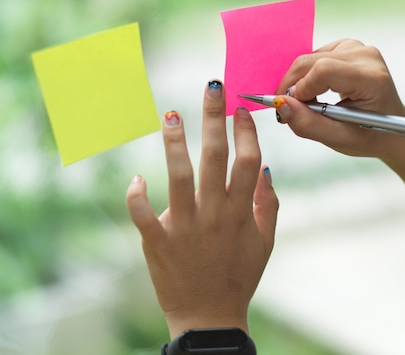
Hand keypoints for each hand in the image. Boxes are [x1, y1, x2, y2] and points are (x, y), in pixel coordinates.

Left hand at [125, 80, 278, 337]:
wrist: (210, 317)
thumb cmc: (241, 276)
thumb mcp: (266, 241)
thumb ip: (268, 203)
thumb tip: (266, 167)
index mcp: (241, 211)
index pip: (247, 160)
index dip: (246, 131)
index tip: (241, 108)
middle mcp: (215, 213)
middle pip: (215, 157)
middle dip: (213, 118)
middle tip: (211, 87)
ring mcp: (186, 227)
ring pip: (178, 176)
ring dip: (174, 143)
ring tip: (170, 115)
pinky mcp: (159, 242)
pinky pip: (143, 213)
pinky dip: (136, 195)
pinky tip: (136, 178)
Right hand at [275, 39, 404, 216]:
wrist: (393, 130)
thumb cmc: (370, 136)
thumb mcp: (339, 139)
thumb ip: (307, 123)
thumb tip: (280, 104)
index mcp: (372, 78)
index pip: (324, 71)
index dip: (300, 89)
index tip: (291, 109)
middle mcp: (366, 56)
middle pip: (312, 61)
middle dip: (293, 86)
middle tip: (290, 110)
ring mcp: (358, 48)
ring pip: (309, 58)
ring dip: (299, 82)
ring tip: (308, 105)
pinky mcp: (349, 46)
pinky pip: (314, 56)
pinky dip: (307, 75)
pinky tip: (317, 92)